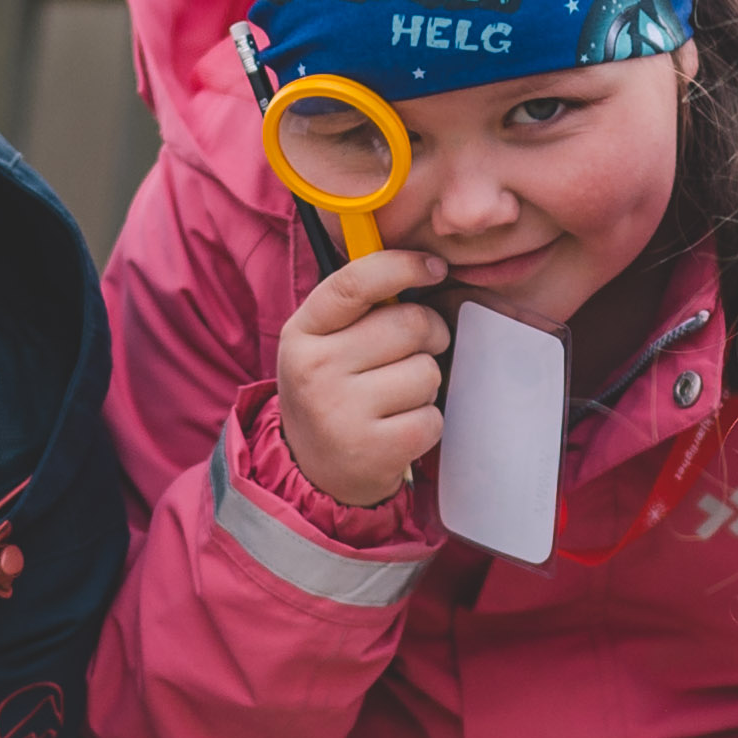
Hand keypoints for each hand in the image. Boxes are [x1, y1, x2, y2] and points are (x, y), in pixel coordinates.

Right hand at [269, 245, 454, 516]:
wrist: (313, 472)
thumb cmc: (332, 391)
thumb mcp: (323, 343)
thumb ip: (361, 306)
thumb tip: (425, 265)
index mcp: (302, 333)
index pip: (356, 283)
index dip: (404, 266)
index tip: (434, 267)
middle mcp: (316, 370)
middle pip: (410, 324)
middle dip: (430, 332)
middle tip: (419, 349)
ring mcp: (342, 413)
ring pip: (427, 371)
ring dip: (425, 383)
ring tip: (397, 398)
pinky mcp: (373, 451)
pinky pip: (432, 417)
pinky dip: (426, 422)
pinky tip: (399, 429)